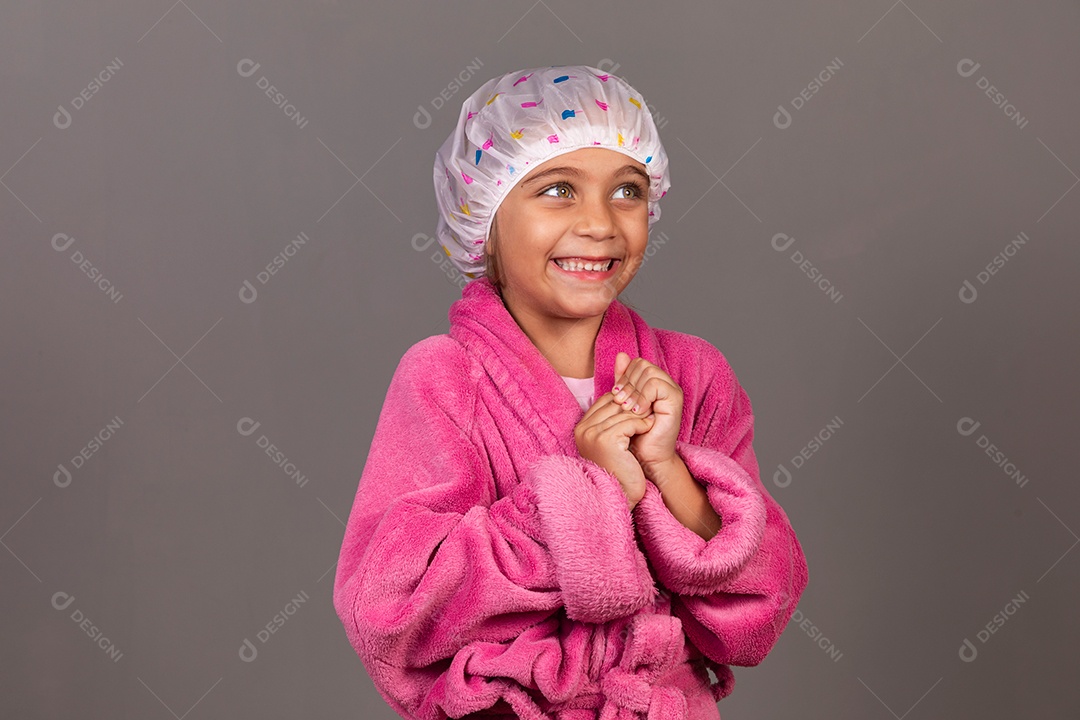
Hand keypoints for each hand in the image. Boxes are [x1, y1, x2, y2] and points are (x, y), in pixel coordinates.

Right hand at [574, 391, 655, 509]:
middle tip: (650, 408)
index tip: (641, 407)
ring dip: (640, 414)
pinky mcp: (606, 440)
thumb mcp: (612, 441)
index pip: (605, 400)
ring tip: (651, 419)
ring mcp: (592, 434)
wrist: (622, 494)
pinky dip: (642, 424)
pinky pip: (629, 422)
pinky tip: (649, 429)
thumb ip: (613, 420)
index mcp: (581, 428)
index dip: (626, 401)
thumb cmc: (620, 469)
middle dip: (634, 405)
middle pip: (613, 403)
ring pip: (623, 411)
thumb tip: (628, 395)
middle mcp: (583, 429)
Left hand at [610, 351, 683, 472]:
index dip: (623, 377)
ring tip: (629, 410)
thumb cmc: (635, 434)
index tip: (615, 396)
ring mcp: (672, 390)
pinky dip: (643, 397)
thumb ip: (623, 381)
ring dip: (634, 391)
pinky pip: (655, 385)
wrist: (646, 457)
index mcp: (653, 382)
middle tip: (621, 403)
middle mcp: (665, 383)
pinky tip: (639, 412)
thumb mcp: (624, 404)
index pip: (636, 362)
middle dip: (627, 383)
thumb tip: (621, 355)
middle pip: (642, 364)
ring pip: (648, 372)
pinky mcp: (675, 399)